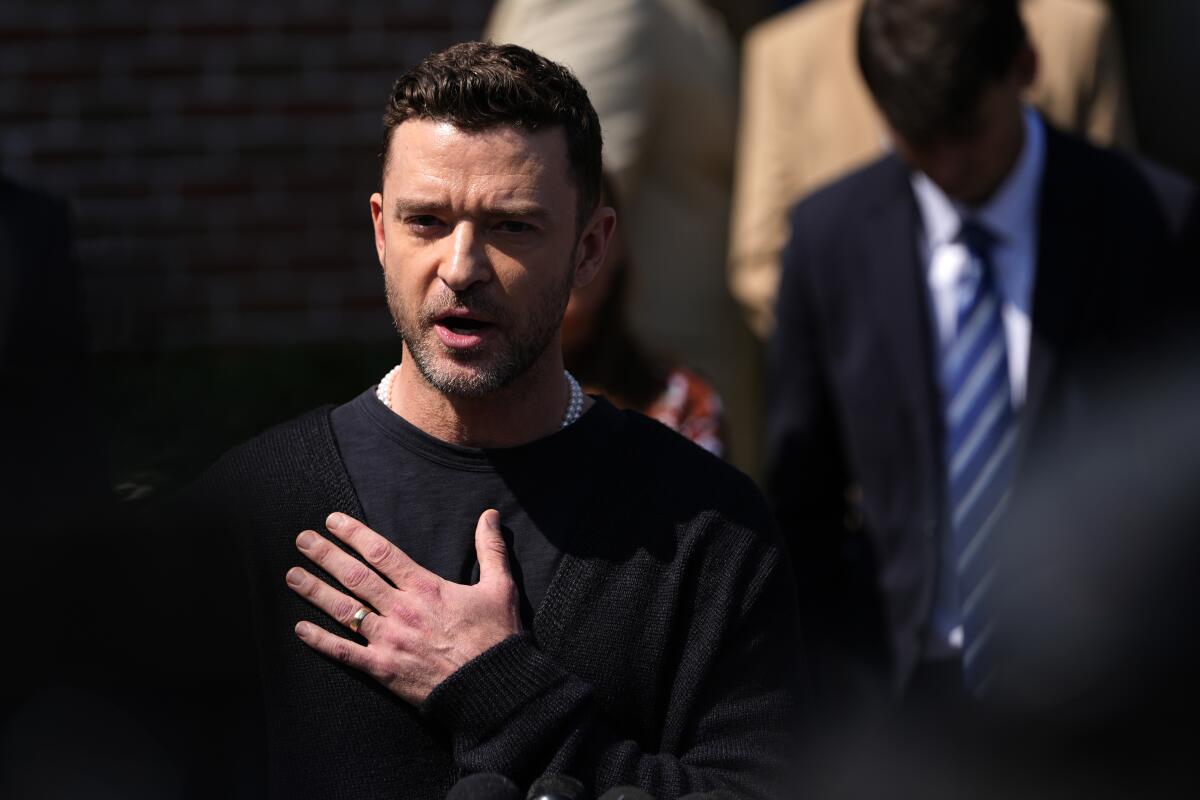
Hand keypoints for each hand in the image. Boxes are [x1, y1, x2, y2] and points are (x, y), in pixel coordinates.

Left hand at [285, 509, 521, 703]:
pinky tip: (300, 629)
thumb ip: (491, 549)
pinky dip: (321, 641)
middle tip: (302, 540)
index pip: (382, 554)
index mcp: (426, 588)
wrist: (492, 689)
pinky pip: (345, 653)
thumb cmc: (497, 638)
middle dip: (326, 556)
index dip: (354, 535)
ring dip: (315, 591)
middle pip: (356, 577)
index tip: (333, 522)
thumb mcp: (501, 587)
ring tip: (292, 575)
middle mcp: (402, 610)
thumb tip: (490, 515)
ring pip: (345, 610)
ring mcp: (389, 641)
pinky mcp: (383, 669)